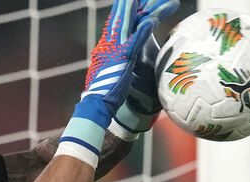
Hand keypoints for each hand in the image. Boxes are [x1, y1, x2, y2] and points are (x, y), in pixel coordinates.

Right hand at [59, 0, 178, 164]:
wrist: (96, 104)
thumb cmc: (103, 93)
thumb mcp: (109, 74)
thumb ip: (116, 65)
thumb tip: (121, 65)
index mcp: (106, 45)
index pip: (117, 21)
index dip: (126, 9)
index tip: (135, 0)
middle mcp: (109, 42)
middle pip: (124, 15)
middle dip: (135, 2)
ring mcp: (116, 48)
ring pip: (132, 22)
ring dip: (146, 8)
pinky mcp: (124, 57)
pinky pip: (137, 38)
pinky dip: (145, 28)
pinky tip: (153, 19)